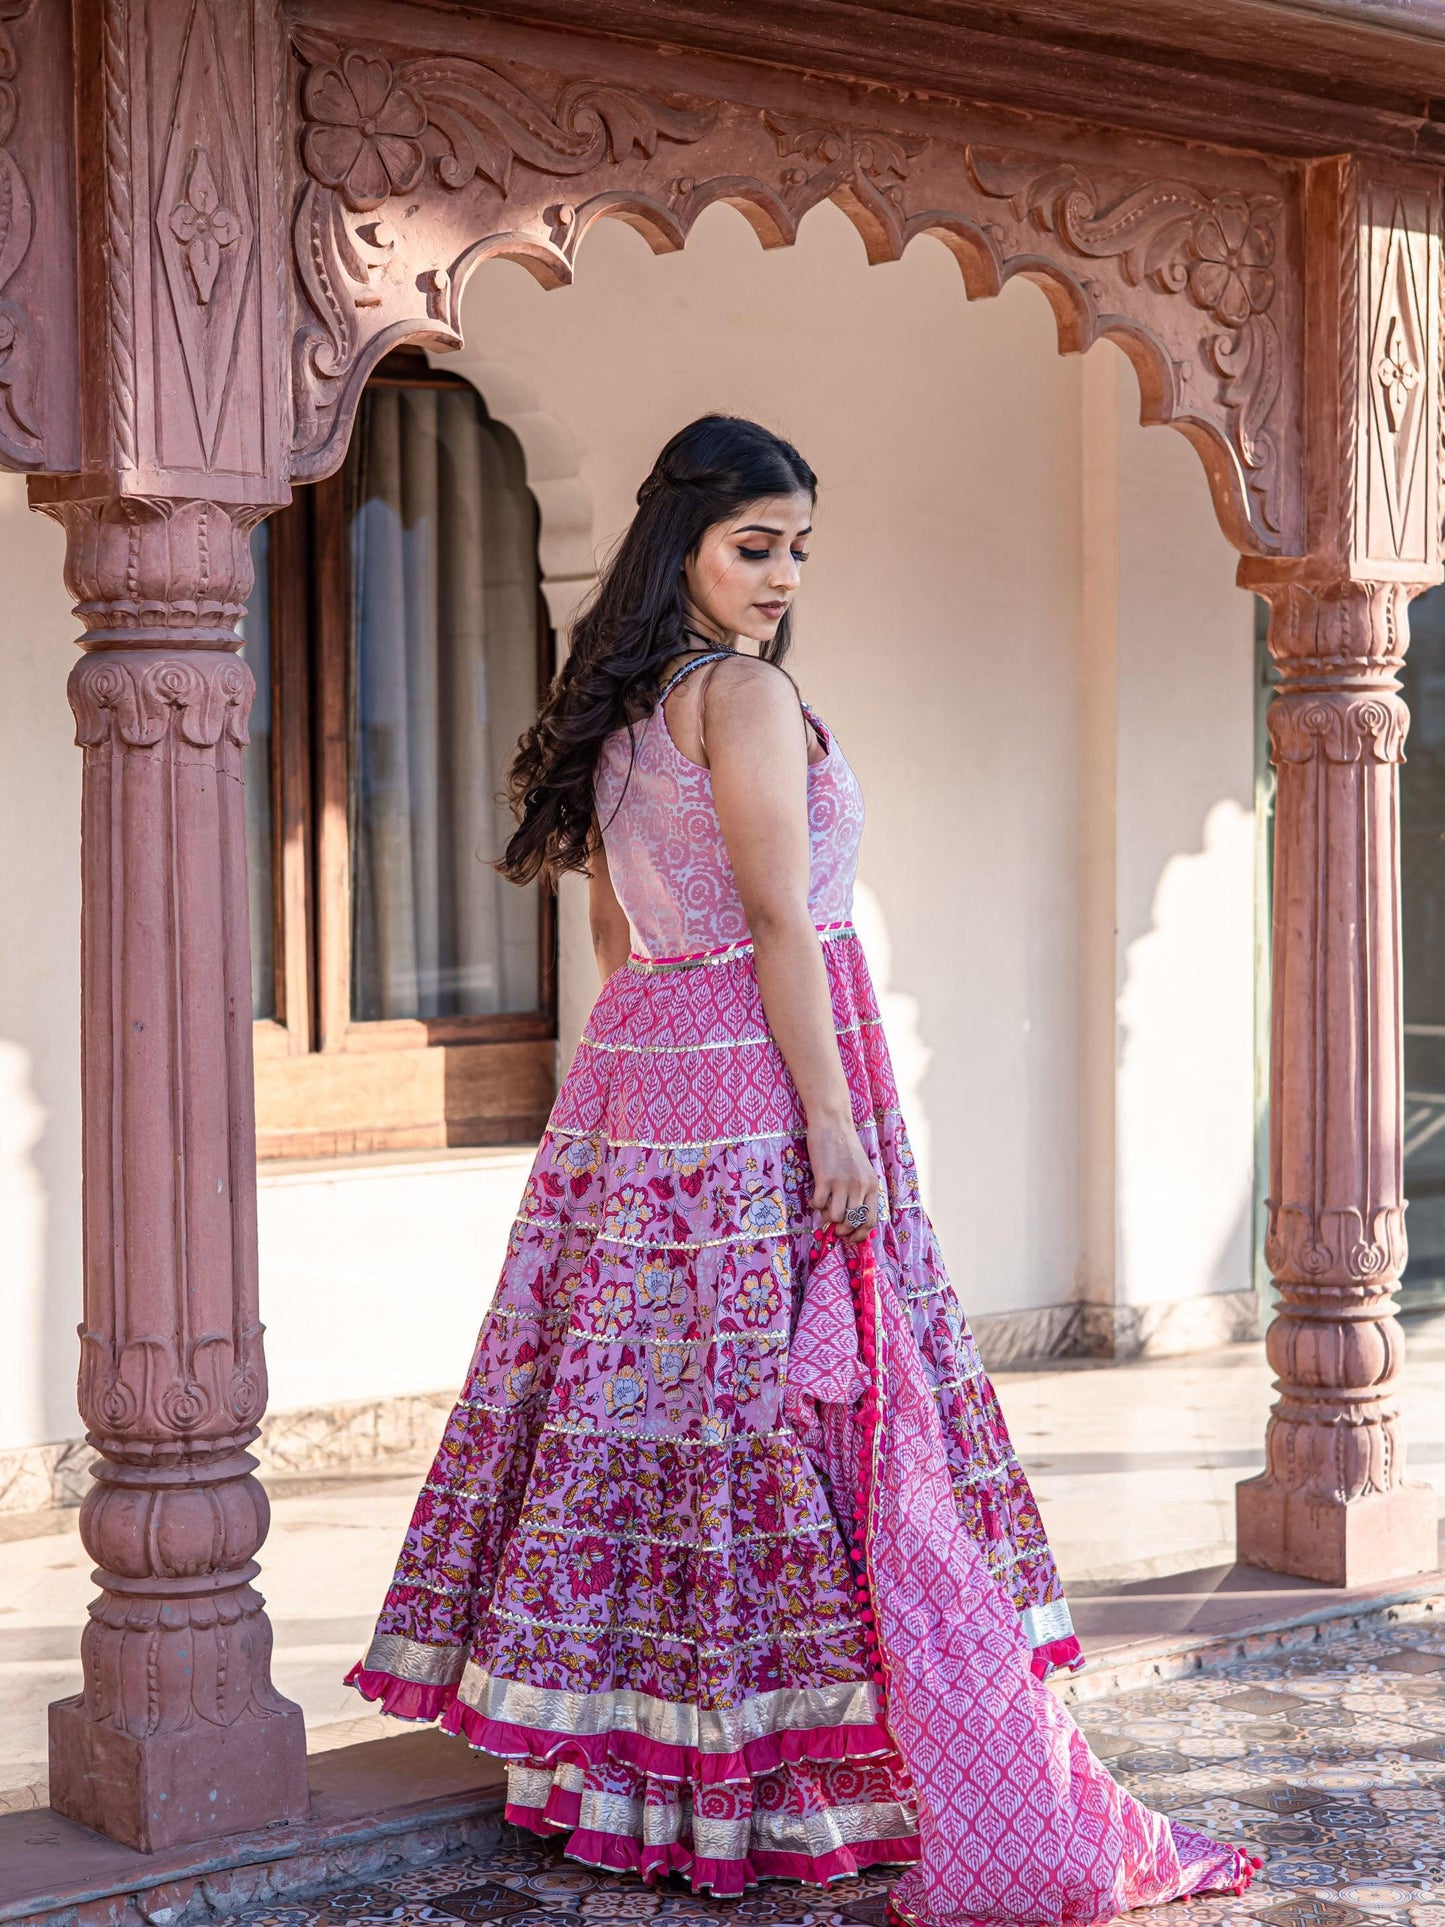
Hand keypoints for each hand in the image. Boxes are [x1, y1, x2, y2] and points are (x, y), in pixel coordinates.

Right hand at [807, 1116, 882, 1243]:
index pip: (870, 1220)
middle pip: (852, 1222)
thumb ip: (860, 1190)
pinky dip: (814, 1204)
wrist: (833, 1124)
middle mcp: (860, 1186)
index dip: (860, 1235)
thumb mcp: (862, 1170)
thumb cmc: (846, 1147)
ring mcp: (842, 1183)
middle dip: (841, 1230)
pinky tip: (814, 1195)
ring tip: (824, 1206)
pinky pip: (818, 1204)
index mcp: (872, 1185)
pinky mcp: (825, 1179)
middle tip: (834, 1226)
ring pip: (835, 1217)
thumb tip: (851, 1218)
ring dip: (826, 1216)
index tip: (850, 1238)